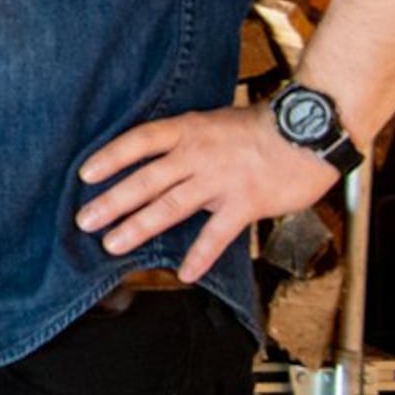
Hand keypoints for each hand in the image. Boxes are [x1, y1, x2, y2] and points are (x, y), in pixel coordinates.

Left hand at [75, 106, 338, 283]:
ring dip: (138, 226)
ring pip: (170, 206)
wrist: (310, 130)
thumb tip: (161, 152)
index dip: (111, 157)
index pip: (140, 141)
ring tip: (113, 244)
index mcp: (189, 130)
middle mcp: (197, 155)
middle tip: (84, 221)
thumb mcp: (216, 120)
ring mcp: (220, 180)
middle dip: (112, 201)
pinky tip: (184, 274)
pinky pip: (217, 234)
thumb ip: (189, 138)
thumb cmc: (264, 126)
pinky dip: (200, 255)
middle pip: (146, 180)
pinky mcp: (245, 203)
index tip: (85, 174)